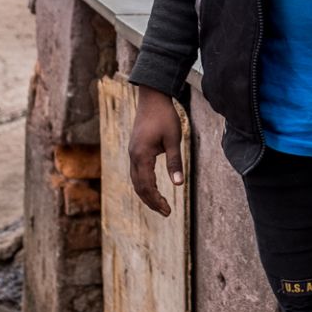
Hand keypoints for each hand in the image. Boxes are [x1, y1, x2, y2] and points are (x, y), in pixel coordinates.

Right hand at [129, 86, 184, 216]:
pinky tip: (152, 188)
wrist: (152, 98)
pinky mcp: (134, 149)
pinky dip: (143, 184)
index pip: (147, 186)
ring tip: (160, 204)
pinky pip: (136, 172)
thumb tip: (178, 184)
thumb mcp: (174, 139)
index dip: (156, 200)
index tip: (168, 211)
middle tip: (166, 212)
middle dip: (151, 201)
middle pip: (139, 187)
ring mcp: (132, 153)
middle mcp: (133, 156)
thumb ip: (175, 162)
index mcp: (142, 156)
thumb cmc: (165, 117)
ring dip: (146, 194)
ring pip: (135, 181)